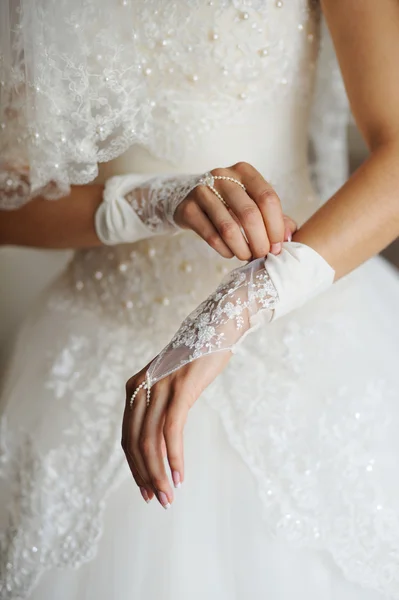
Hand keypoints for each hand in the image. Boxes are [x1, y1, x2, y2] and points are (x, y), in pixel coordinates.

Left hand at [122, 350, 231, 507]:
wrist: (216, 327)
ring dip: (159, 474)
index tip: (146, 490)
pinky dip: (175, 457)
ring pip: (150, 442)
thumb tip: (162, 447)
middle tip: (158, 501)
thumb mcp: (171, 384)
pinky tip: (180, 475)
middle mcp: (141, 388)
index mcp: (134, 389)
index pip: (127, 437)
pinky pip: (172, 431)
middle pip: (134, 443)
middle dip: (145, 477)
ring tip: (169, 496)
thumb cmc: (195, 359)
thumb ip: (160, 410)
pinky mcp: (180, 389)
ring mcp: (160, 388)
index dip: (135, 467)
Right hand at [174, 161, 296, 260]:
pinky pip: (210, 235)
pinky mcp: (187, 208)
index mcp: (245, 172)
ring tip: (246, 256)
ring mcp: (202, 190)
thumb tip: (290, 237)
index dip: (276, 226)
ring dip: (242, 248)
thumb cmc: (230, 205)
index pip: (268, 198)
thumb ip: (275, 218)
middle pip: (249, 214)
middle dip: (260, 241)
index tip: (277, 246)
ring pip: (229, 227)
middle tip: (262, 255)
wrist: (190, 201)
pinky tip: (229, 253)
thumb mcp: (253, 204)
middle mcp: (223, 176)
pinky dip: (224, 249)